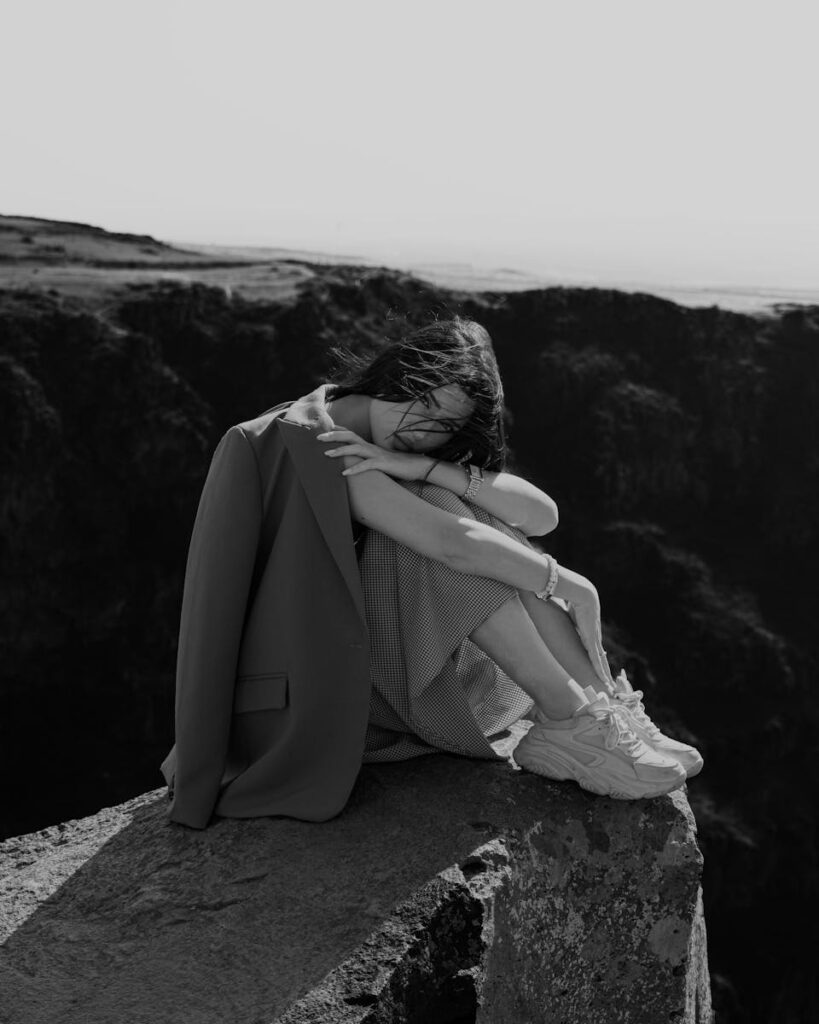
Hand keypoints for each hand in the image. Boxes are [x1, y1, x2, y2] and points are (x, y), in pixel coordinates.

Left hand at [316, 428, 432, 481]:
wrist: (418, 466)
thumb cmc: (398, 465)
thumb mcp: (379, 459)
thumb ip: (367, 458)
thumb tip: (357, 460)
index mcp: (369, 445)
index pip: (351, 433)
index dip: (337, 429)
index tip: (323, 428)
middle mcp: (371, 447)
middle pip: (349, 435)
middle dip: (333, 435)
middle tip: (317, 437)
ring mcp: (377, 454)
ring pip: (355, 448)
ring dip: (340, 450)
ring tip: (326, 454)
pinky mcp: (383, 463)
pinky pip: (367, 465)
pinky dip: (355, 469)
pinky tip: (344, 474)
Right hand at [558, 575, 613, 687]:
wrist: (577, 589)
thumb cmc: (567, 591)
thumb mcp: (562, 602)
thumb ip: (557, 605)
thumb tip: (542, 598)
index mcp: (586, 623)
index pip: (591, 641)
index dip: (594, 651)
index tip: (597, 659)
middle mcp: (592, 630)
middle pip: (598, 653)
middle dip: (602, 665)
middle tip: (607, 677)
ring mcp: (593, 635)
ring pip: (600, 659)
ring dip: (603, 672)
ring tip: (608, 683)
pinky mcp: (591, 639)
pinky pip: (596, 658)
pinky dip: (600, 670)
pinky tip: (604, 679)